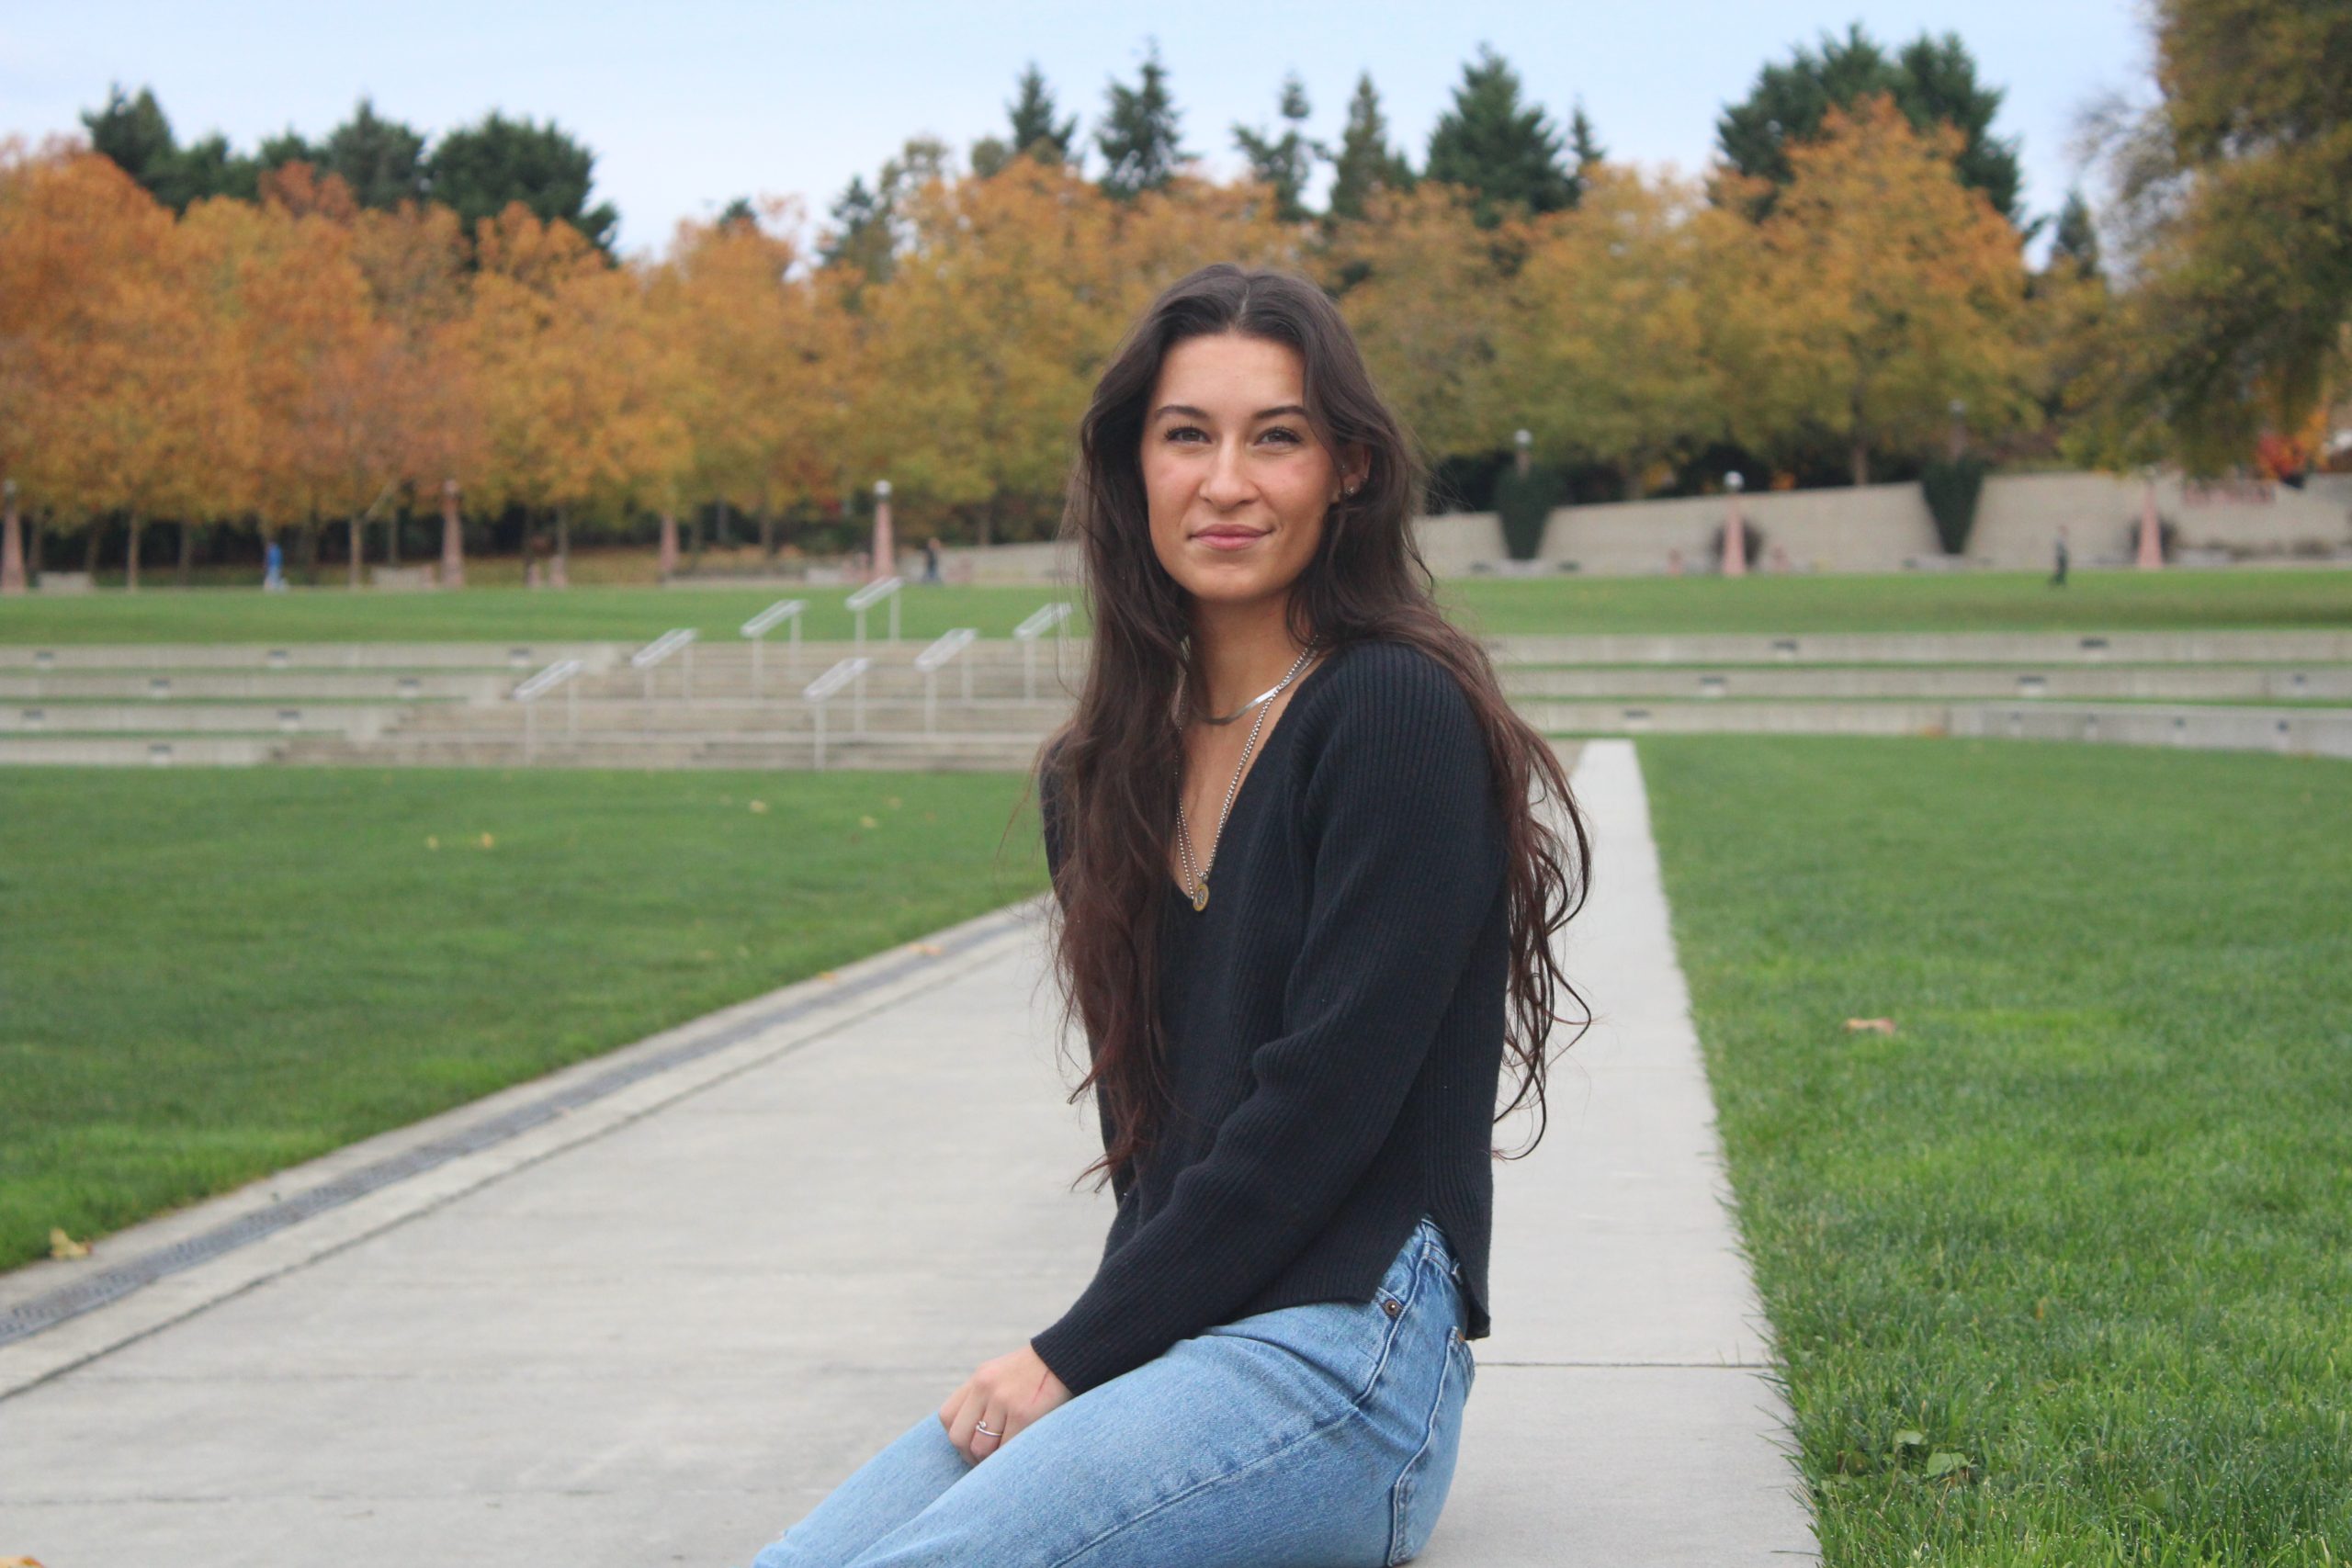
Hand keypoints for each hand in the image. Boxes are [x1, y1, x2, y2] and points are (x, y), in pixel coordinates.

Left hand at [939, 1343, 1070, 1463]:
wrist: (1068, 1356)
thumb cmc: (1037, 1374)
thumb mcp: (1002, 1375)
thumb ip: (984, 1398)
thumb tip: (973, 1437)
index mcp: (979, 1378)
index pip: (947, 1417)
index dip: (958, 1439)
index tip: (972, 1447)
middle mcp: (986, 1387)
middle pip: (959, 1437)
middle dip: (970, 1456)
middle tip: (986, 1463)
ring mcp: (1003, 1400)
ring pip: (982, 1448)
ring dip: (991, 1461)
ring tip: (1005, 1461)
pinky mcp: (1024, 1413)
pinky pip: (1007, 1448)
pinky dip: (1010, 1458)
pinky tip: (1020, 1455)